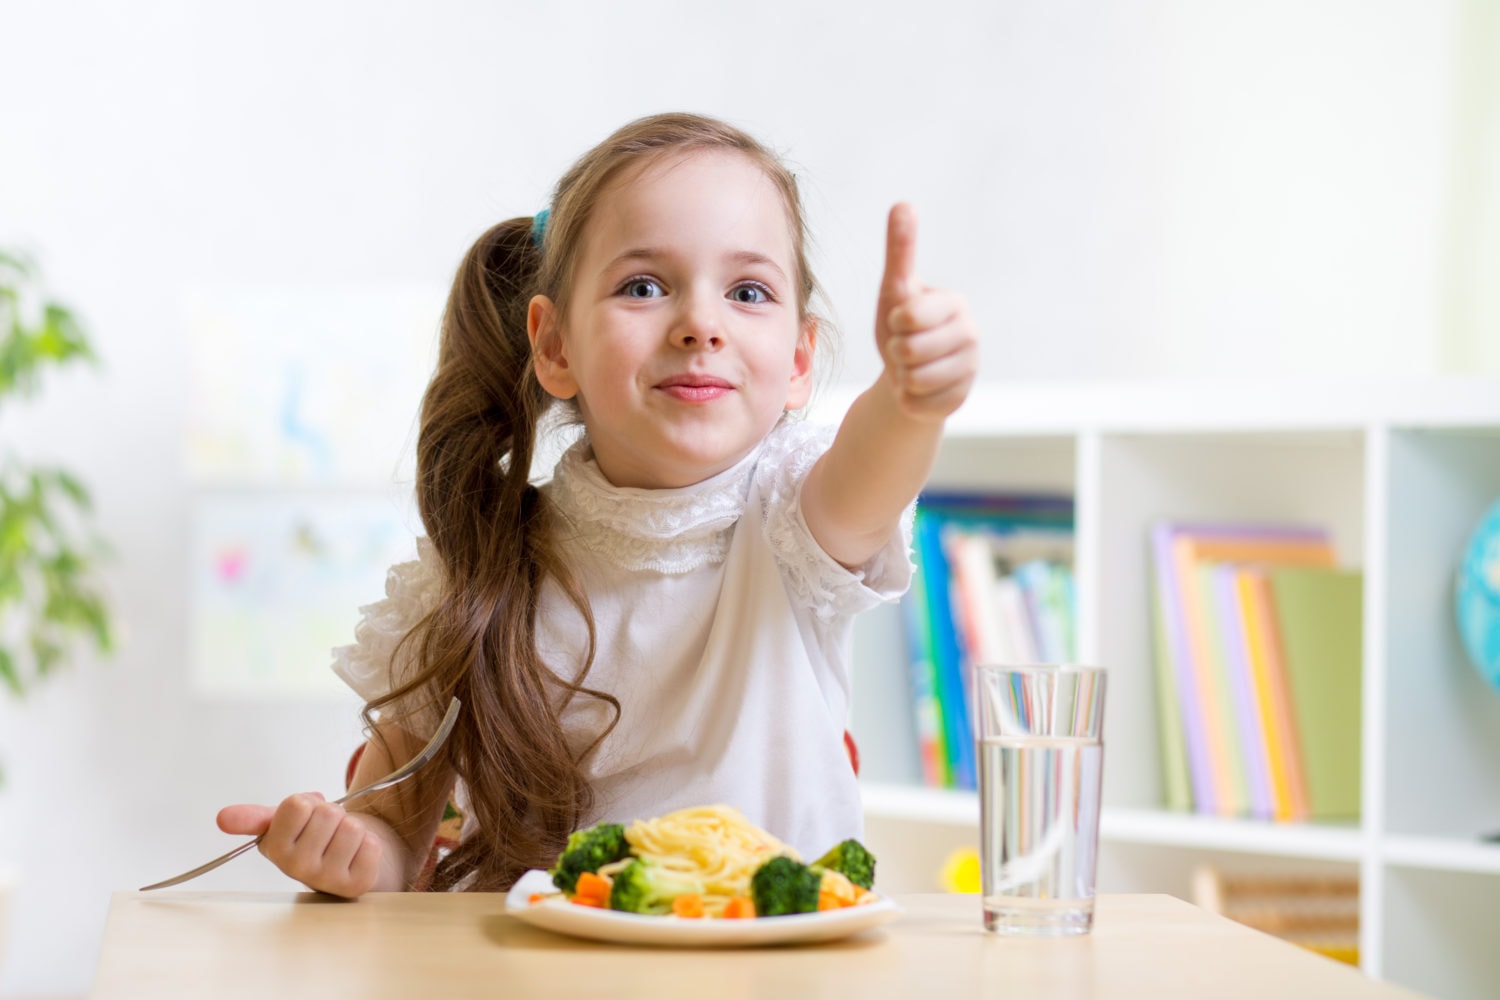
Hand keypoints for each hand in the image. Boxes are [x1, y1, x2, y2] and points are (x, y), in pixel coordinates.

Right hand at [217, 793, 382, 897]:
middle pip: (328, 813)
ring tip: (341, 842)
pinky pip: (371, 845)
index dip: (308, 803)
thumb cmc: (313, 838)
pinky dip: (369, 843)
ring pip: (352, 827)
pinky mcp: (357, 885)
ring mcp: (327, 880)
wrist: (347, 861)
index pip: (297, 805)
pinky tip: (357, 855)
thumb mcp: (282, 824)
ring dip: (353, 828)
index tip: (306, 817)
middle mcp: (297, 869)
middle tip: (328, 831)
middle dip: (333, 814)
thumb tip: (222, 817)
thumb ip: (254, 818)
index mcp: (275, 849)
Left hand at [874, 203, 977, 419]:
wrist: (908, 373)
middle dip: (896, 352)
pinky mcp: (960, 400)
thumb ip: (901, 249)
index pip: (909, 316)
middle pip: (909, 350)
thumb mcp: (895, 288)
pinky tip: (918, 389)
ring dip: (901, 376)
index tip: (902, 320)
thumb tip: (902, 203)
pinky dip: (907, 399)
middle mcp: (970, 335)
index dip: (895, 322)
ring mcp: (969, 370)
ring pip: (914, 379)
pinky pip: (917, 403)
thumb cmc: (901, 326)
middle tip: (904, 348)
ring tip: (911, 367)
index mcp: (955, 303)